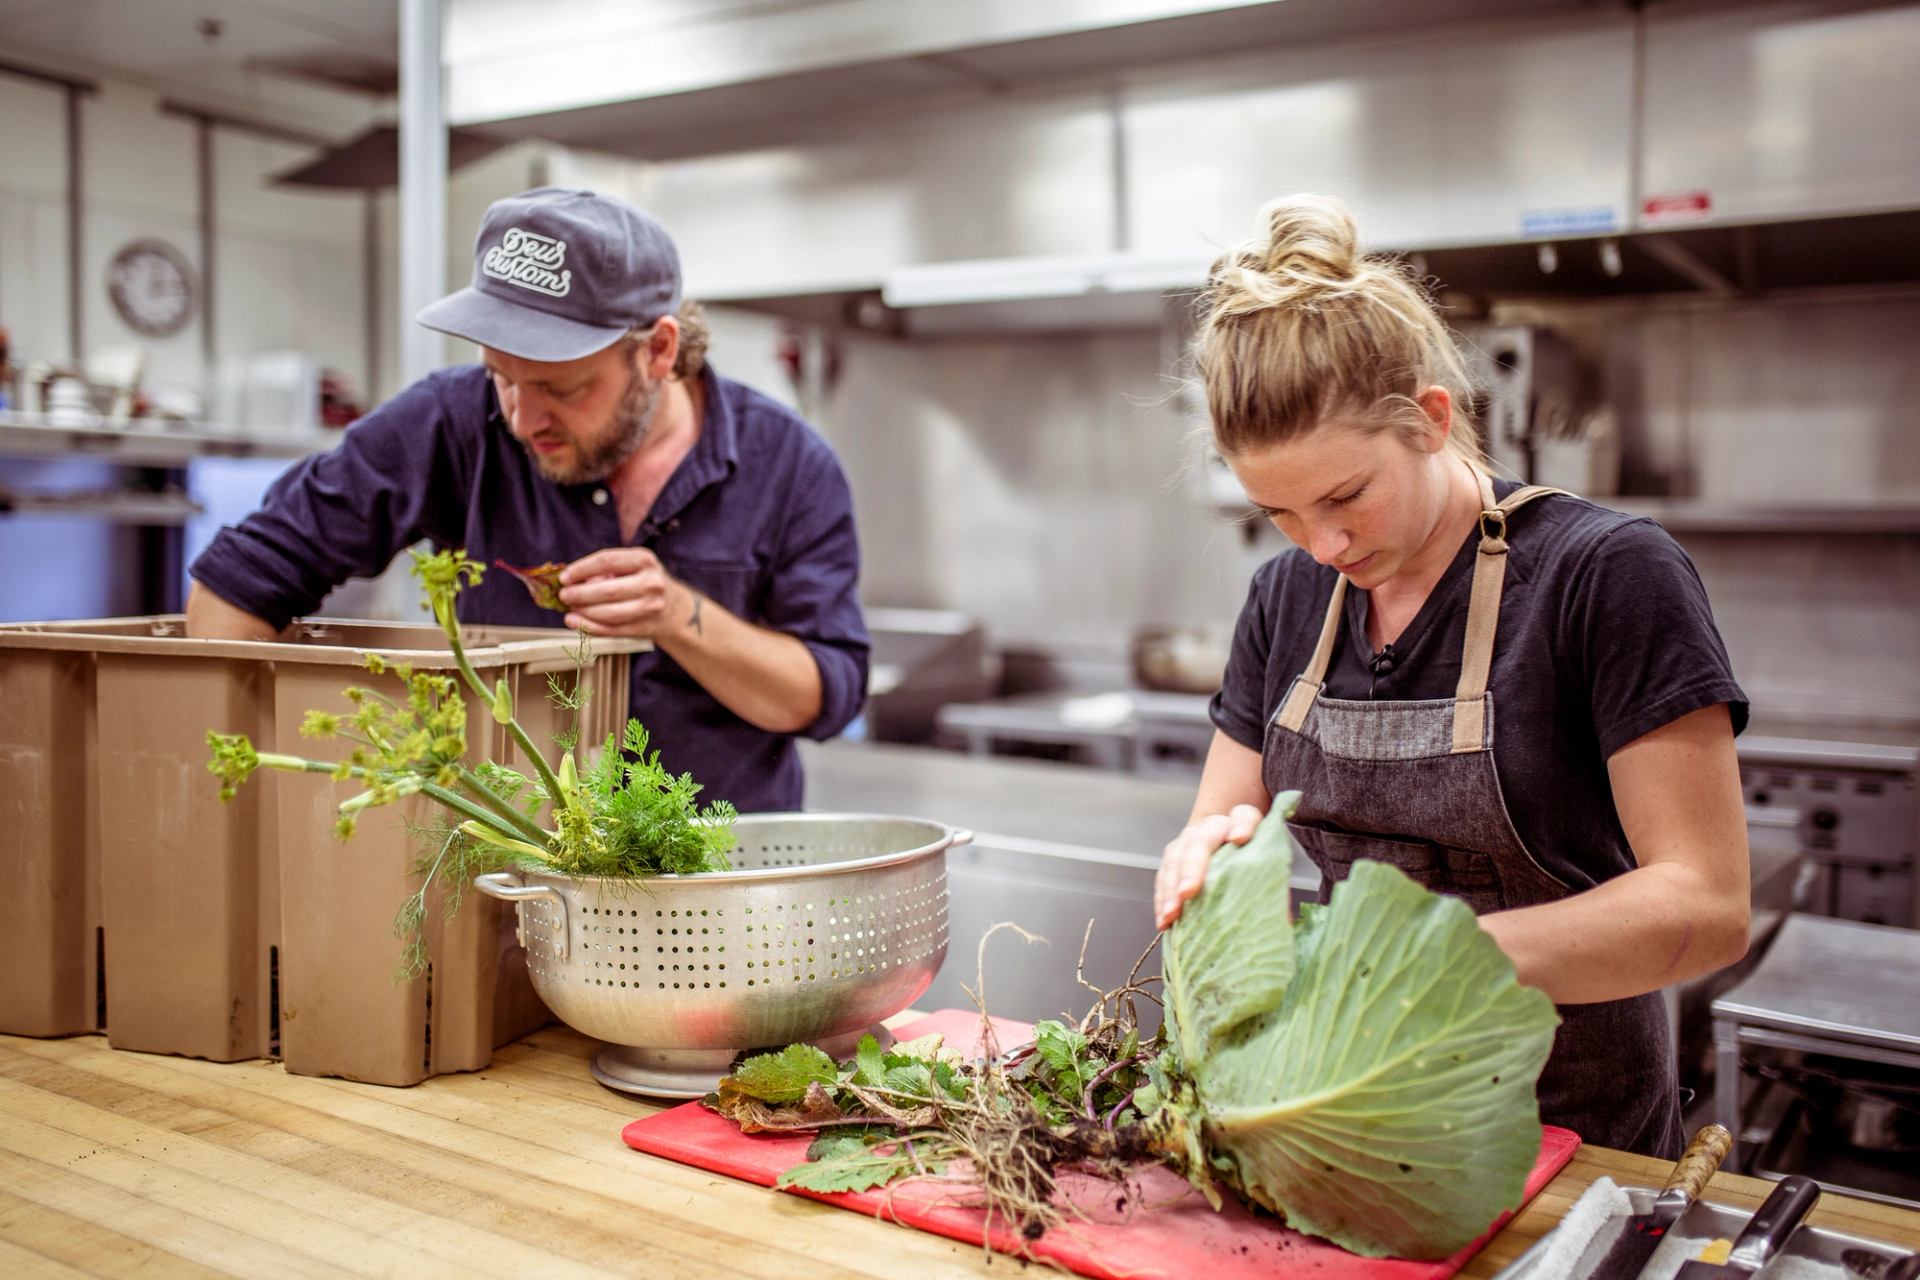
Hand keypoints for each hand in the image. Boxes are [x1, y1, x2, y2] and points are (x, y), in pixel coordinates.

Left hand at [557, 547, 688, 637]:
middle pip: (606, 590)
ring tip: (569, 609)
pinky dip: (589, 627)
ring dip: (582, 612)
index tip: (564, 577)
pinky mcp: (646, 628)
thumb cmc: (644, 582)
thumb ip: (605, 571)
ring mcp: (650, 607)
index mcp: (644, 560)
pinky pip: (612, 630)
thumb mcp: (631, 567)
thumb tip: (570, 581)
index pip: (606, 561)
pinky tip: (575, 622)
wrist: (675, 609)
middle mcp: (651, 583)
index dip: (581, 569)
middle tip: (564, 596)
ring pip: (608, 613)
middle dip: (578, 594)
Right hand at [1153, 804, 1264, 929]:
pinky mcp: (1174, 855)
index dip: (1242, 825)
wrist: (1229, 850)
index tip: (1240, 838)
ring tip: (1172, 913)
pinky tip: (1164, 920)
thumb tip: (1281, 922)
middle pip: (1201, 839)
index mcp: (1243, 823)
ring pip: (1176, 857)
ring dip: (1171, 887)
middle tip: (1188, 892)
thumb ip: (1273, 888)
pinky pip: (1163, 874)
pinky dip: (1161, 897)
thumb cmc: (1254, 866)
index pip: (1244, 816)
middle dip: (1193, 866)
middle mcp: (1214, 826)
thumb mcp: (1269, 872)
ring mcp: (1189, 839)